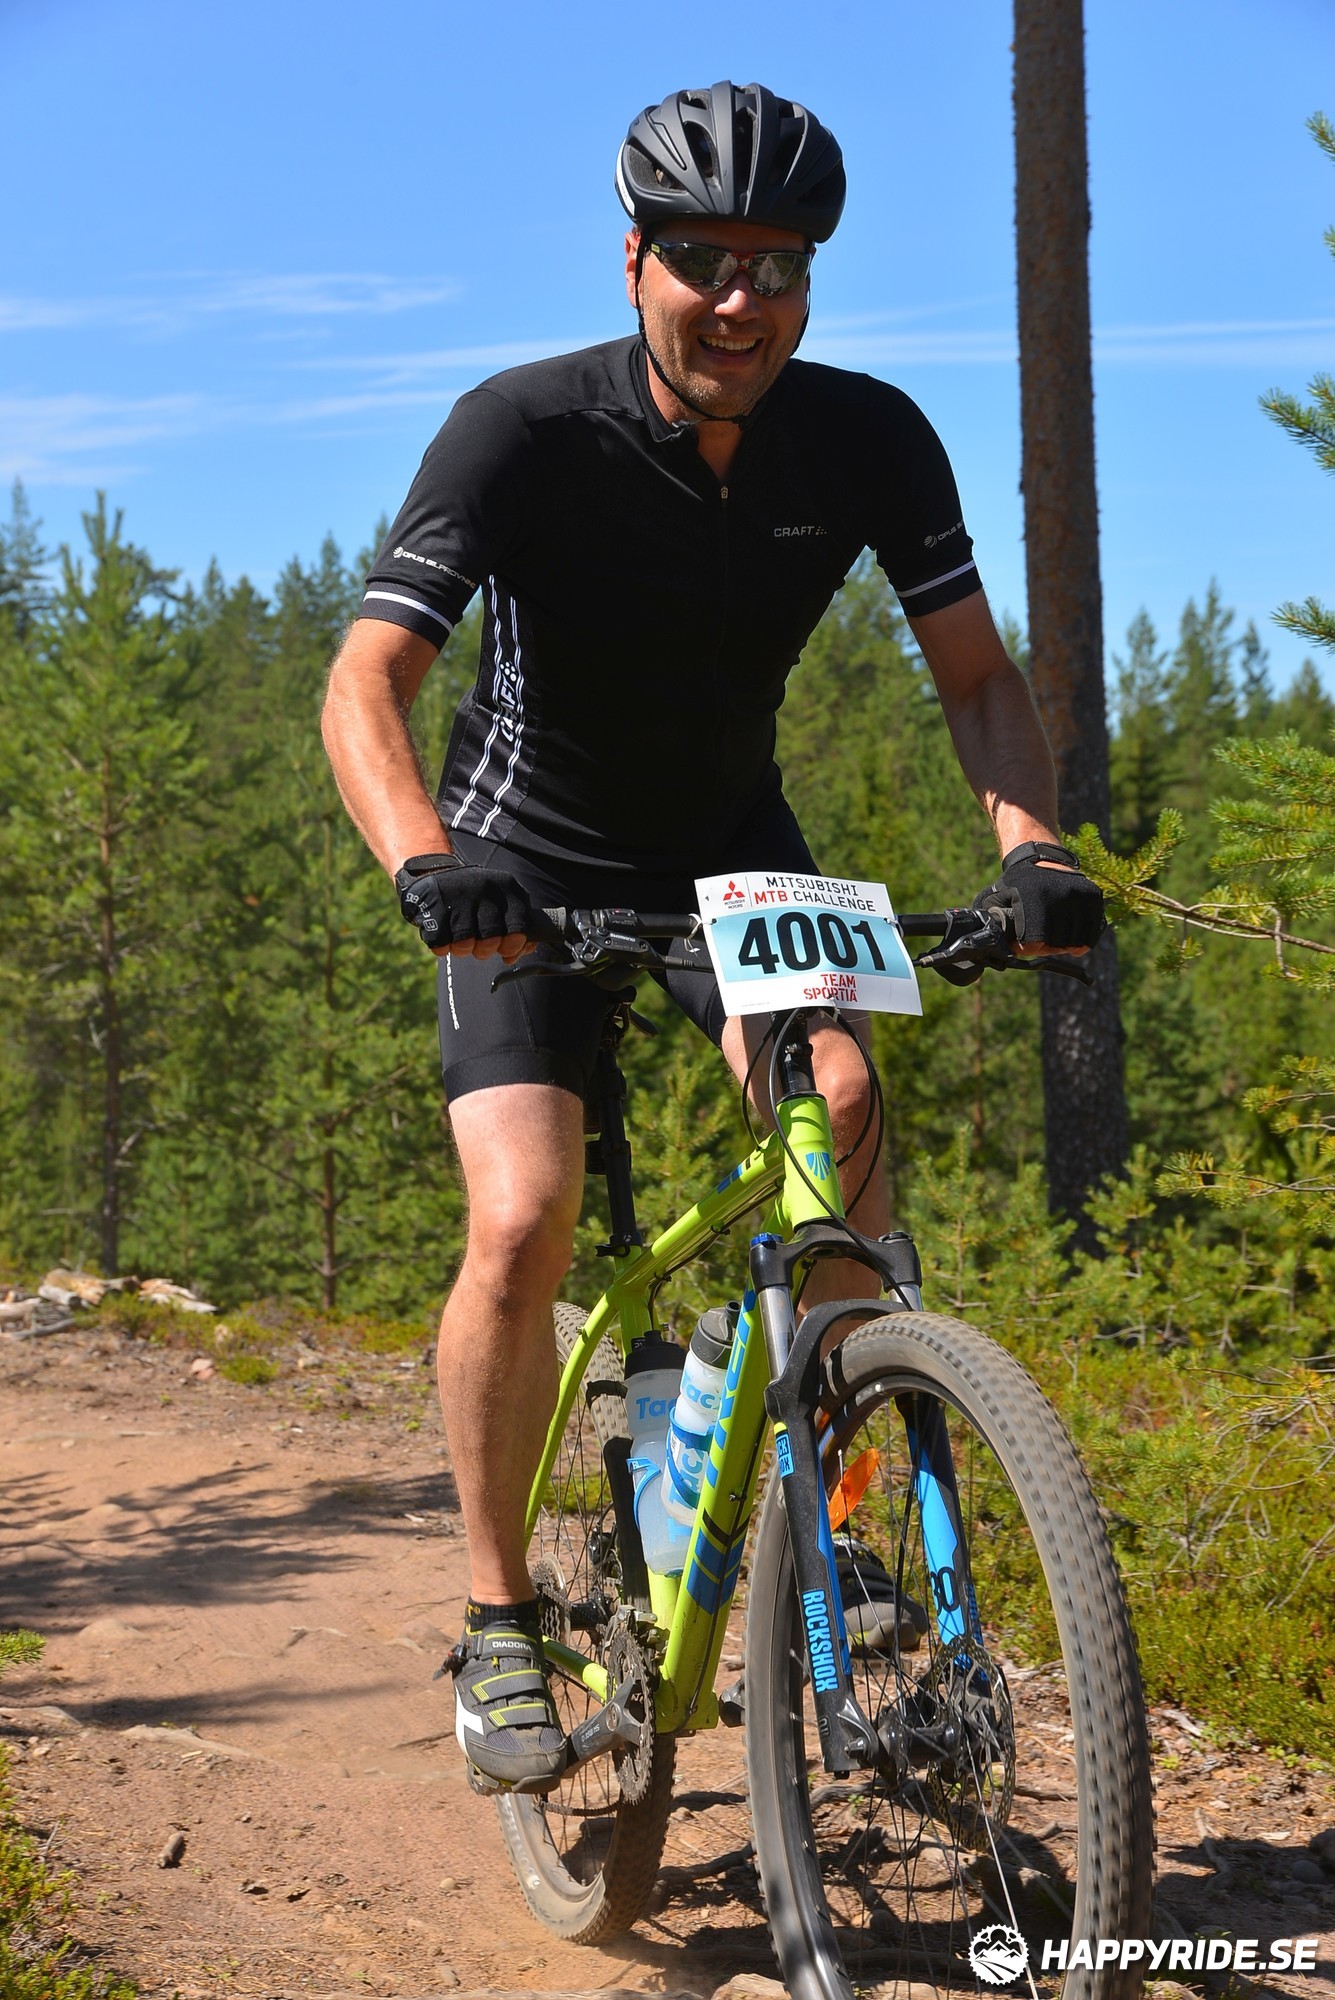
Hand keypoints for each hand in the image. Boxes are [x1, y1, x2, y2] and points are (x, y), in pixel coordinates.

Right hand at [395, 857, 534, 962]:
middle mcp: (486, 889)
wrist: (435, 872)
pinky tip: (444, 935)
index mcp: (508, 888)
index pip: (520, 926)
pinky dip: (442, 946)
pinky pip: (441, 943)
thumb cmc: (476, 897)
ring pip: (465, 944)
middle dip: (485, 950)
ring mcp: (460, 895)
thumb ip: (516, 927)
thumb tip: (515, 955)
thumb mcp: (501, 901)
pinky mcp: (434, 905)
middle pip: (492, 939)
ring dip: (462, 949)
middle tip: (479, 946)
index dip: (513, 945)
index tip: (505, 949)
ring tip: (460, 939)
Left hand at [973, 847, 1103, 955]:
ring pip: (1076, 939)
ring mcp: (1078, 896)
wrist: (1042, 857)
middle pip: (1056, 943)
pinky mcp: (1093, 896)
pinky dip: (1085, 941)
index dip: (1027, 949)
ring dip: (1066, 947)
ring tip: (1056, 942)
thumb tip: (989, 944)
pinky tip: (1076, 945)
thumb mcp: (997, 895)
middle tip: (1040, 944)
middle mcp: (1059, 895)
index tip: (1023, 947)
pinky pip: (1093, 930)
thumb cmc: (1016, 883)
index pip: (1035, 940)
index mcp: (1033, 898)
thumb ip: (992, 919)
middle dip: (1046, 948)